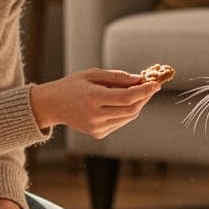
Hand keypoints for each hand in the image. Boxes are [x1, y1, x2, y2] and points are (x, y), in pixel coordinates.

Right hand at [29, 68, 160, 138]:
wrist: (53, 106)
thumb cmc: (72, 86)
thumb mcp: (92, 74)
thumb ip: (117, 77)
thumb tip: (140, 80)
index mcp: (92, 98)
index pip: (126, 98)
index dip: (144, 91)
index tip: (156, 84)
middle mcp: (95, 116)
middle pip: (131, 110)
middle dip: (144, 98)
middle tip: (150, 86)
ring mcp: (97, 128)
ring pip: (128, 117)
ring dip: (138, 104)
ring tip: (138, 92)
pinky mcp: (98, 134)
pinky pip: (121, 122)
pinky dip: (127, 111)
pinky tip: (122, 102)